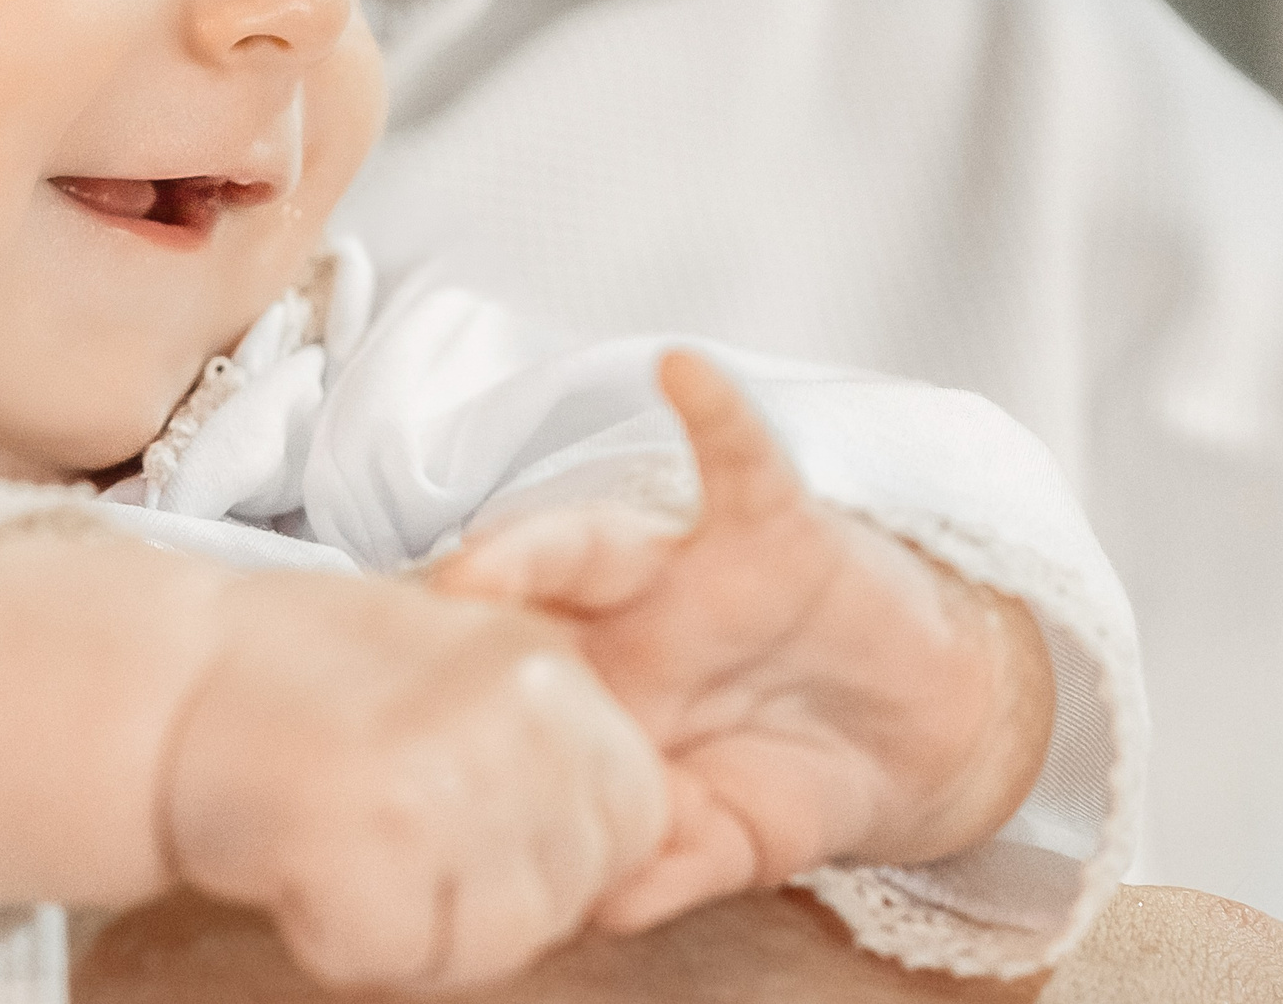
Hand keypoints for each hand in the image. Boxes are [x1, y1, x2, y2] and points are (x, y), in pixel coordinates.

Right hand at [0, 522, 660, 991]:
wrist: (170, 680)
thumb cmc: (311, 679)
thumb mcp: (465, 663)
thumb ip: (558, 737)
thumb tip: (664, 831)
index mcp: (547, 667)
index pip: (634, 816)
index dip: (557, 846)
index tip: (470, 815)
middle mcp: (512, 714)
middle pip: (567, 892)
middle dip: (490, 897)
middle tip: (394, 834)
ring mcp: (443, 777)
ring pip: (496, 943)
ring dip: (421, 929)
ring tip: (352, 848)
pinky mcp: (363, 842)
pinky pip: (396, 958)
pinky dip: (341, 940)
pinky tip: (304, 867)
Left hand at [433, 351, 1054, 933]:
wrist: (919, 738)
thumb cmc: (796, 772)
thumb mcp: (731, 842)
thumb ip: (671, 870)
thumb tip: (604, 910)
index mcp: (594, 693)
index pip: (499, 682)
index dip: (435, 692)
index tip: (363, 723)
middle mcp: (619, 624)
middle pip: (518, 608)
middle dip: (453, 619)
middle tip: (390, 647)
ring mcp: (688, 573)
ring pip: (596, 542)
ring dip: (539, 548)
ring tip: (486, 559)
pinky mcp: (773, 532)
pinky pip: (742, 460)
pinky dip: (717, 415)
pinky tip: (684, 372)